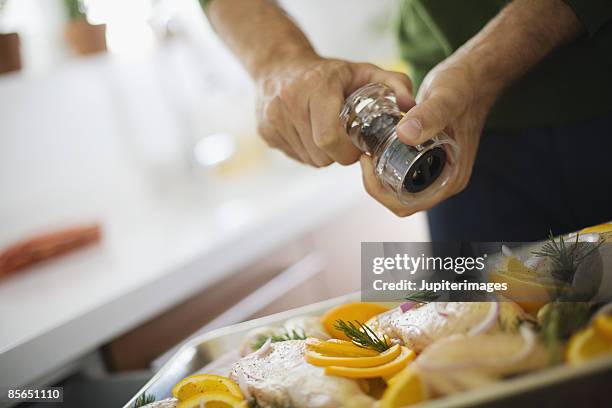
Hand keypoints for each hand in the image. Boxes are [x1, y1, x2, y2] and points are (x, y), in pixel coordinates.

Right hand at [256, 56, 414, 166]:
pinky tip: (309, 134)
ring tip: (326, 133)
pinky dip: (306, 152)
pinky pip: (295, 157)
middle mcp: (288, 101)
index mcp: (316, 86)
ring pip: (308, 159)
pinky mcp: (265, 131)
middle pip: (320, 154)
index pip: (329, 138)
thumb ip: (394, 84)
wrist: (279, 65)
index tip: (355, 146)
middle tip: (344, 140)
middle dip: (337, 154)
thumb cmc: (329, 73)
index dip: (346, 150)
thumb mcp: (363, 71)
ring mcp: (272, 118)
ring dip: (322, 154)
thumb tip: (411, 106)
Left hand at [360, 55, 496, 215]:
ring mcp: (437, 171)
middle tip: (365, 155)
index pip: (407, 204)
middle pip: (400, 200)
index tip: (368, 161)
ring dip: (379, 175)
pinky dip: (387, 165)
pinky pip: (403, 173)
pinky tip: (377, 146)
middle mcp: (444, 180)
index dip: (380, 191)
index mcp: (451, 178)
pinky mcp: (430, 159)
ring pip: (399, 188)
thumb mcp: (446, 98)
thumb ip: (430, 115)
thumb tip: (405, 135)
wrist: (474, 76)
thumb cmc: (464, 86)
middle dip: (376, 183)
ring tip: (368, 150)